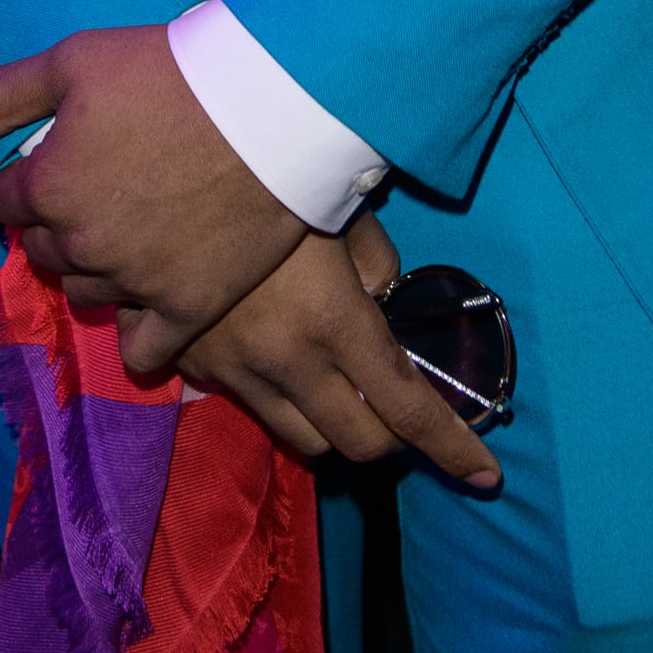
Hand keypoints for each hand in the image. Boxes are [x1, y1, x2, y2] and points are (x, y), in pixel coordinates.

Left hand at [0, 22, 303, 350]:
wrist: (269, 101)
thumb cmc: (168, 70)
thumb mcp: (76, 59)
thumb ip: (2, 94)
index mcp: (48, 187)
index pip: (7, 200)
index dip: (29, 177)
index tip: (62, 158)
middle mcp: (81, 244)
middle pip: (44, 249)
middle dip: (58, 222)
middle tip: (102, 188)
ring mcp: (134, 282)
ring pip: (88, 292)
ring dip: (97, 267)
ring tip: (132, 232)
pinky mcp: (187, 306)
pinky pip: (144, 351)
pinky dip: (141, 335)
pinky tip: (151, 307)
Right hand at [134, 214, 499, 490]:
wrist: (165, 175)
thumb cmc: (272, 178)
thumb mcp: (342, 208)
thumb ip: (375, 261)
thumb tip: (382, 296)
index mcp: (335, 322)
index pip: (407, 407)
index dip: (452, 447)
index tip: (487, 477)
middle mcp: (289, 361)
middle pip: (358, 445)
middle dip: (391, 440)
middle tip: (400, 410)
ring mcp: (238, 370)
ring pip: (305, 441)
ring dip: (337, 427)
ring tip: (344, 388)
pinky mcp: (197, 367)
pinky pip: (253, 407)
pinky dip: (278, 399)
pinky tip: (278, 356)